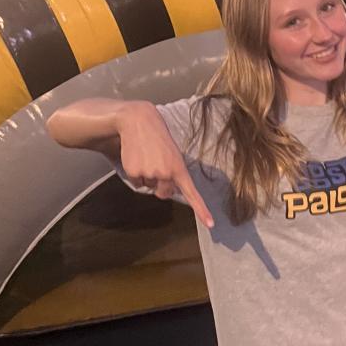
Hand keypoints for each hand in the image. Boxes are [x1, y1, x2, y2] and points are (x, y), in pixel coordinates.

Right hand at [118, 104, 214, 228]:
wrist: (138, 121)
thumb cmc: (158, 138)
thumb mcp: (172, 154)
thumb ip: (174, 173)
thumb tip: (170, 191)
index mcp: (179, 168)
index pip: (192, 193)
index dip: (202, 210)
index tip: (211, 224)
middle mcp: (166, 174)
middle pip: (163, 193)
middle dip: (159, 185)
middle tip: (156, 164)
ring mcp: (150, 173)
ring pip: (147, 186)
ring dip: (146, 175)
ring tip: (146, 156)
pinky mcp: (134, 172)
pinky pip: (135, 181)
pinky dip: (134, 172)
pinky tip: (136, 157)